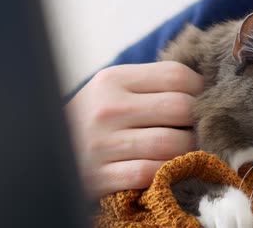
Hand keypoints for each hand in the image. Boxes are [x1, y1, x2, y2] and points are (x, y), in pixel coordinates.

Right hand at [64, 61, 203, 199]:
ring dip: (190, 149)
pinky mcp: (100, 178)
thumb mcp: (112, 90)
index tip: (204, 99)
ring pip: (171, 143)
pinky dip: (169, 171)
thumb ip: (150, 84)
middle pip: (180, 107)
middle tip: (203, 128)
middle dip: (199, 120)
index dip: (200, 88)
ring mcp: (102, 145)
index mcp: (112, 79)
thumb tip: (204, 84)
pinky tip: (171, 169)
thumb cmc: (94, 119)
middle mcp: (106, 108)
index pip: (175, 74)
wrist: (48, 153)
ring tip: (191, 149)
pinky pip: (152, 172)